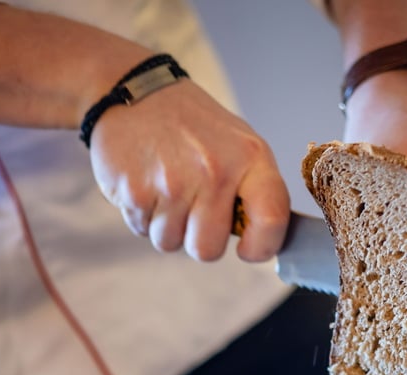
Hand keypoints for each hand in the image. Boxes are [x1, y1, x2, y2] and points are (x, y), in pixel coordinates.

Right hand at [87, 79, 290, 261]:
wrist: (134, 92)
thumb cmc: (193, 126)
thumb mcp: (239, 143)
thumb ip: (256, 190)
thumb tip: (264, 239)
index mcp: (250, 158)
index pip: (271, 220)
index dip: (261, 247)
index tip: (247, 248)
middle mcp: (214, 172)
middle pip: (208, 250)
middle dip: (198, 239)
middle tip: (193, 209)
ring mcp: (172, 183)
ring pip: (171, 243)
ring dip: (167, 226)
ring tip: (166, 189)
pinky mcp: (135, 192)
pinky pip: (143, 230)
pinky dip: (143, 215)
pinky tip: (147, 183)